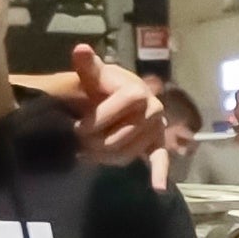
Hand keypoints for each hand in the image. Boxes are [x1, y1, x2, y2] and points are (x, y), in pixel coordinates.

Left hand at [57, 42, 174, 163]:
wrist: (112, 98)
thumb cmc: (100, 87)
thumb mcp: (92, 76)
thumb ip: (87, 66)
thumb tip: (80, 49)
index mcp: (138, 90)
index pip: (122, 108)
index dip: (100, 118)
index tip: (79, 127)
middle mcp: (154, 108)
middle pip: (124, 136)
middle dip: (97, 142)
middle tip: (78, 144)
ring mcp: (157, 128)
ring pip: (130, 152)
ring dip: (107, 157)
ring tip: (87, 154)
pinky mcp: (158, 143)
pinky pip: (160, 158)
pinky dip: (159, 172)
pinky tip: (158, 188)